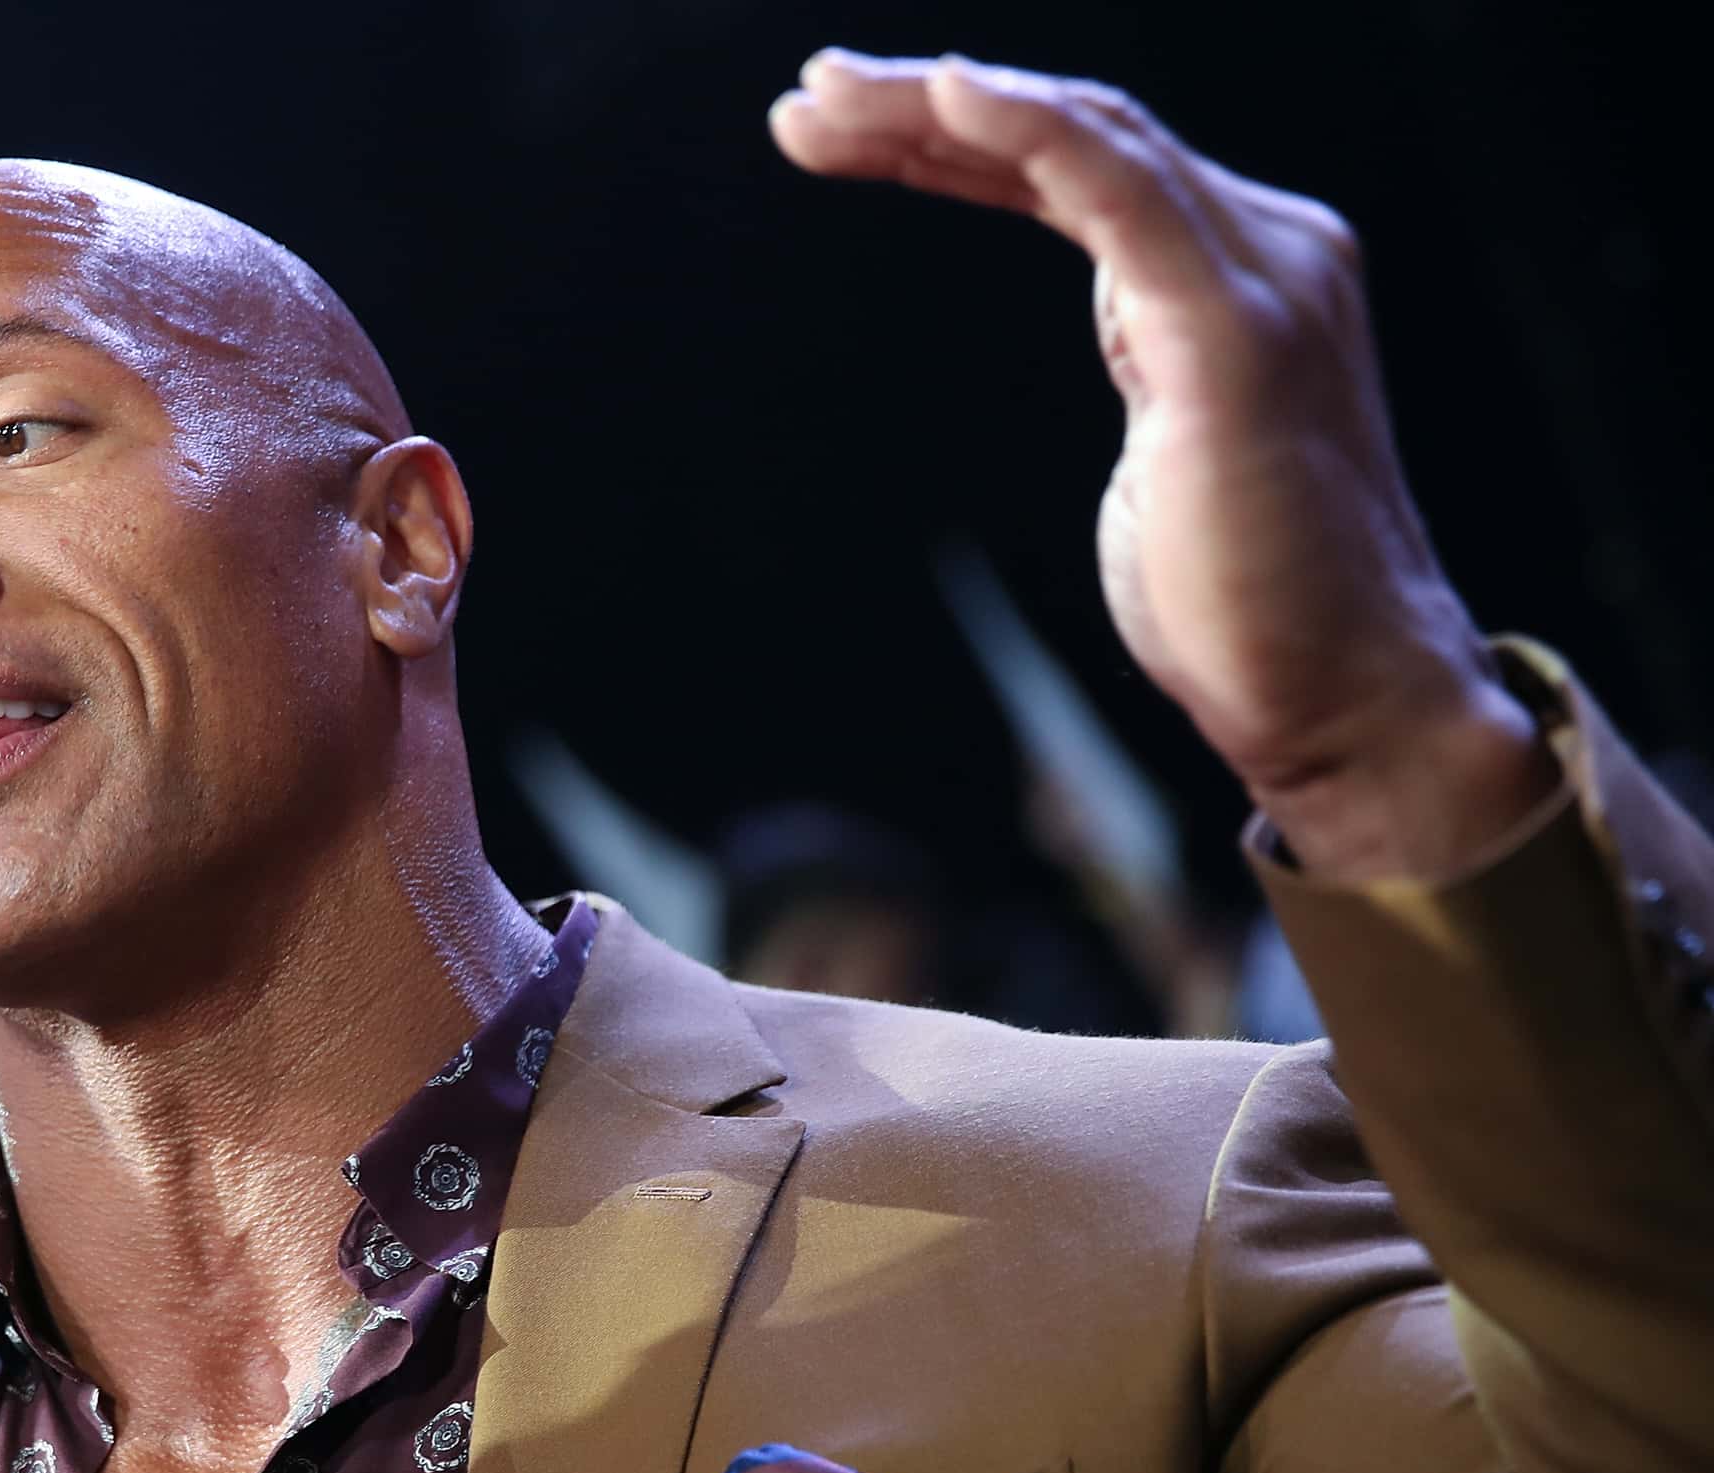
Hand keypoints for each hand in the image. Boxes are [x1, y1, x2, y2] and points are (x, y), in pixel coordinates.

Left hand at [771, 49, 1555, 878]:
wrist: (1349, 698)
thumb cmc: (1250, 604)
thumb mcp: (1170, 452)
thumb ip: (1149, 365)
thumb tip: (1127, 349)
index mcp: (1238, 274)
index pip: (1084, 166)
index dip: (960, 140)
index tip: (839, 132)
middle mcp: (1266, 248)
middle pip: (1076, 131)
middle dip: (926, 107)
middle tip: (802, 100)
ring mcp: (1260, 279)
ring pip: (1084, 138)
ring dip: (940, 107)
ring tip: (818, 101)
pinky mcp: (1234, 332)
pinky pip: (1118, 191)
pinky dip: (1029, 129)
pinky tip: (946, 95)